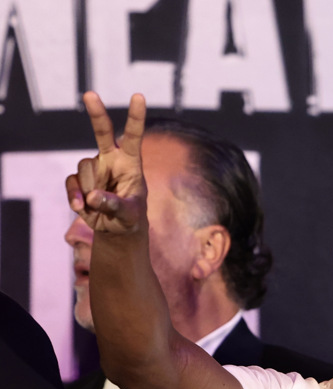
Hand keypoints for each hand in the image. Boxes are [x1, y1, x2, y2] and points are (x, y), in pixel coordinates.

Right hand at [65, 92, 147, 233]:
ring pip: (85, 168)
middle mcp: (111, 159)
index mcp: (131, 162)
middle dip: (96, 113)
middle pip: (102, 132)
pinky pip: (72, 183)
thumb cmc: (130, 218)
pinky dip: (75, 198)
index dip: (135, 117)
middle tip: (90, 94)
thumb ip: (116, 206)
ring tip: (102, 205)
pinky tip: (82, 209)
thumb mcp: (130, 216)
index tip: (138, 96)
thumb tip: (93, 197)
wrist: (114, 229)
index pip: (134, 136)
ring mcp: (93, 168)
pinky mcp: (78, 180)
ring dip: (91, 189)